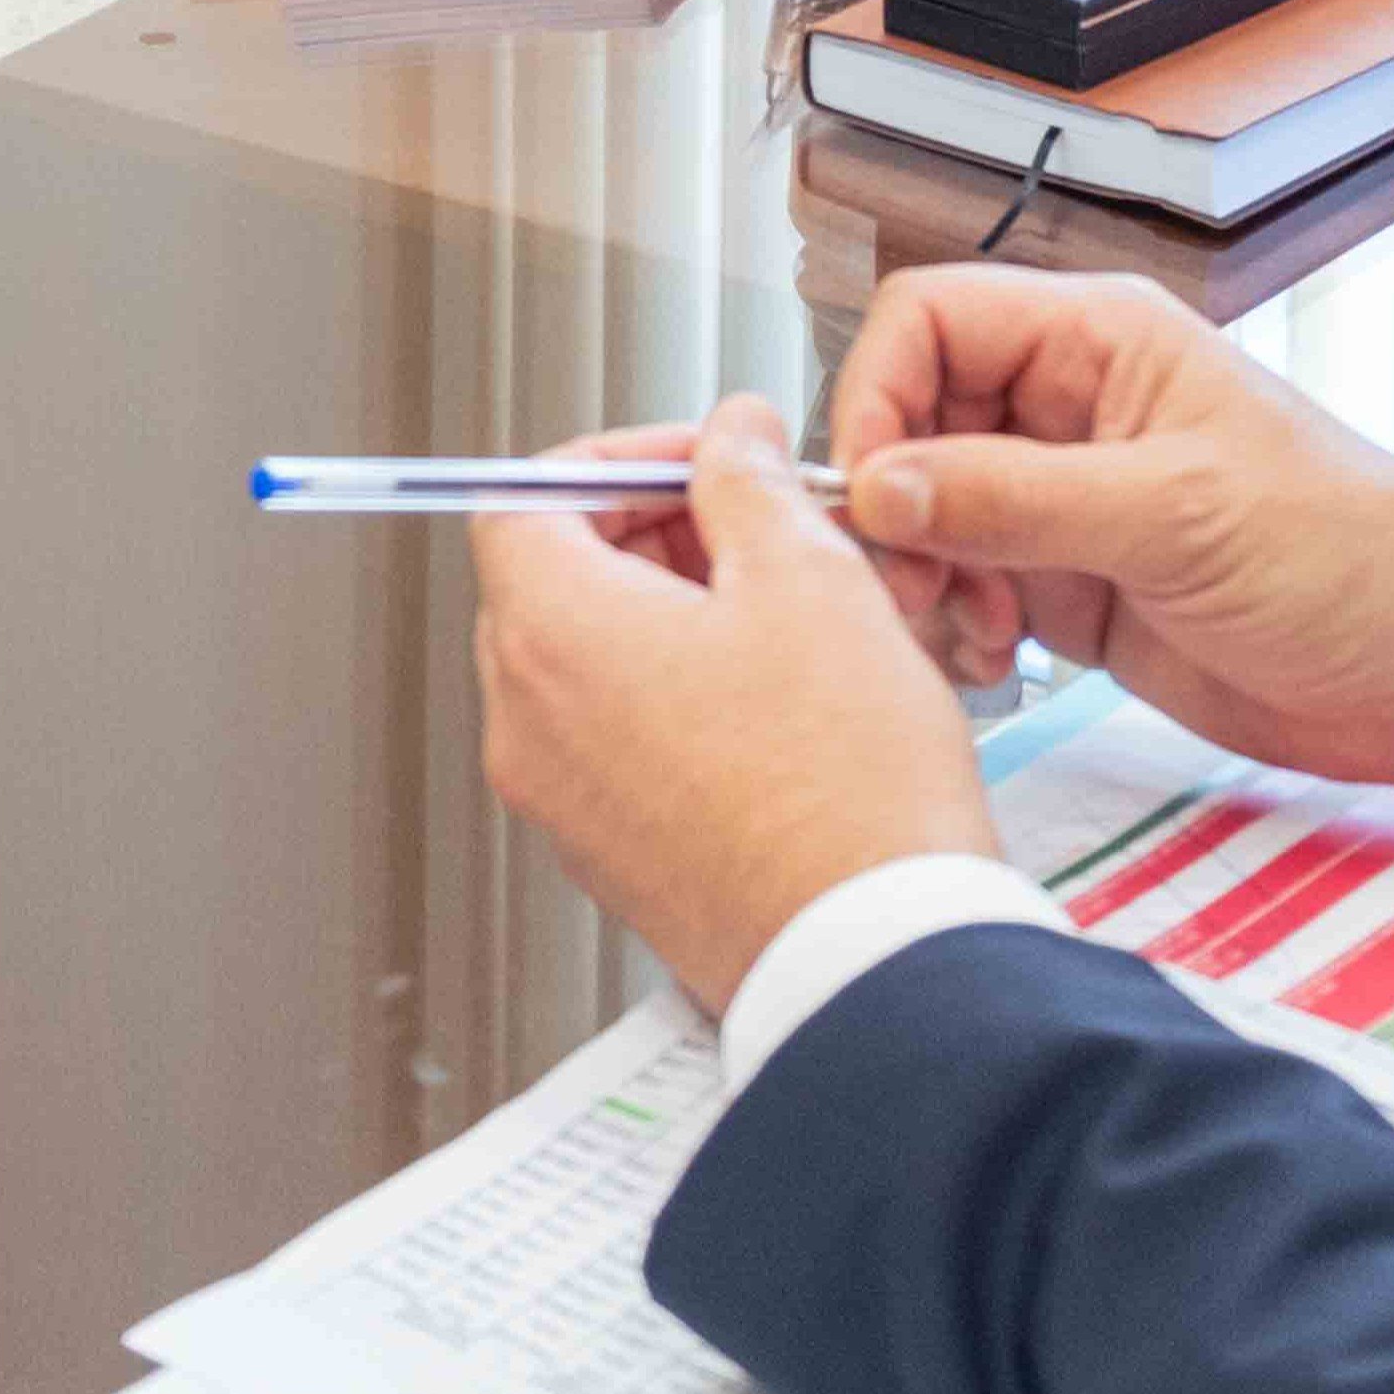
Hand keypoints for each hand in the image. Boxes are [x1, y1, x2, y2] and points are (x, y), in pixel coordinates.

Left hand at [471, 400, 1001, 1015]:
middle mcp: (528, 725)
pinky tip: (778, 705)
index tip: (701, 461)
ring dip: (672, 616)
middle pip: (551, 577)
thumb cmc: (843, 788)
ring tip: (785, 621)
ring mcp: (562, 802)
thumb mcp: (809, 579)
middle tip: (756, 532)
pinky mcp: (609, 858)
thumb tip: (731, 438)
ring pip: (589, 663)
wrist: (870, 955)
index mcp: (552, 636)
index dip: (620, 458)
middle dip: (654, 534)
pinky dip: (676, 699)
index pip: (523, 496)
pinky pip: (615, 743)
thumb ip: (749, 483)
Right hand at [827, 266, 1393, 784]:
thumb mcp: (1172, 516)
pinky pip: (967, 583)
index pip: (930, 321)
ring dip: (921, 572)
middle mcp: (1070, 410)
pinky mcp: (1074, 585)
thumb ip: (1013, 499)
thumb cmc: (1352, 556)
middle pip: (911, 418)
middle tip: (913, 584)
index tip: (872, 492)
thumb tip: (876, 486)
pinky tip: (998, 660)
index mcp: (1100, 343)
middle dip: (891, 503)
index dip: (877, 396)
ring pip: (927, 509)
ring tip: (973, 632)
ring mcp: (1068, 500)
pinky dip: (956, 622)